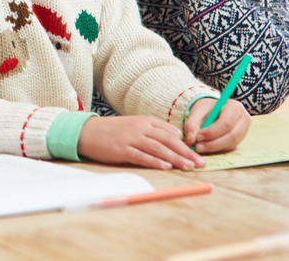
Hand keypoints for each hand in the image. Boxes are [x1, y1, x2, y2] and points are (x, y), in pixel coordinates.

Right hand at [77, 115, 205, 169]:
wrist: (88, 131)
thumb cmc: (113, 131)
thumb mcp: (135, 125)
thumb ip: (154, 130)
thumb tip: (176, 136)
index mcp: (145, 121)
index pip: (170, 132)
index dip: (186, 144)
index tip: (197, 153)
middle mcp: (140, 128)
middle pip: (168, 140)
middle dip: (186, 152)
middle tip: (200, 163)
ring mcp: (130, 138)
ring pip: (158, 148)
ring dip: (175, 158)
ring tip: (188, 166)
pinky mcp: (121, 150)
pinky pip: (141, 156)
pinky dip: (155, 161)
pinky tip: (165, 166)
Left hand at [183, 99, 250, 153]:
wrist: (213, 110)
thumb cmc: (207, 109)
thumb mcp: (197, 111)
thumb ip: (192, 123)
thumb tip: (191, 139)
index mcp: (235, 107)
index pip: (226, 122)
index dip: (212, 132)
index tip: (197, 137)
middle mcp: (243, 120)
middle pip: (232, 136)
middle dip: (213, 143)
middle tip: (197, 147)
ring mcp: (243, 131)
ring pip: (231, 144)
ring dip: (214, 148)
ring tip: (199, 148)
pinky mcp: (239, 141)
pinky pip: (229, 148)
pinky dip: (216, 150)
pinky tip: (205, 148)